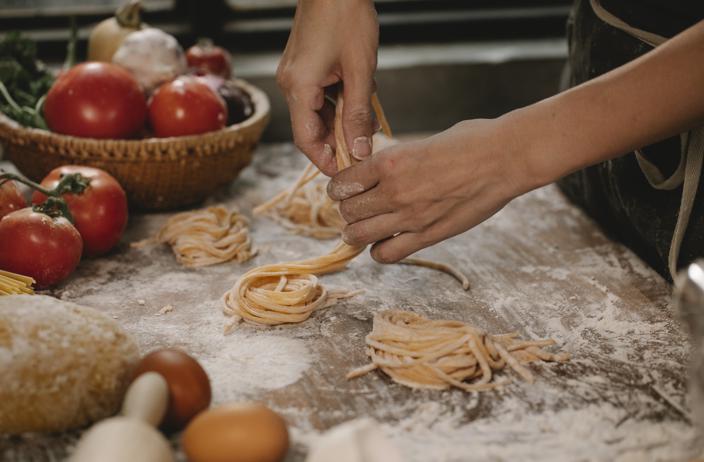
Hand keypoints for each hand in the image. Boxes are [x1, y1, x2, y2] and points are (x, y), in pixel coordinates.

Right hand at [277, 0, 378, 175]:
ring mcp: (295, 74)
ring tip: (367, 126)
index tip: (345, 173)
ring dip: (341, 123)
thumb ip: (358, 114)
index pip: (306, 139)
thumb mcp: (360, 71)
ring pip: (317, 113)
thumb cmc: (347, 17)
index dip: (325, 160)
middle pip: (311, 128)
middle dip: (337, 142)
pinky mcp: (303, 66)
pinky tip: (359, 104)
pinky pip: (319, 97)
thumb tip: (359, 150)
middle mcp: (290, 83)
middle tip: (364, 151)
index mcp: (298, 87)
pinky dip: (338, 105)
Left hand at [327, 119, 537, 262]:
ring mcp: (410, 217)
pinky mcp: (428, 236)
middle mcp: (394, 190)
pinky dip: (379, 251)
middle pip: (348, 210)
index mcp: (389, 161)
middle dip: (347, 210)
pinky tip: (385, 242)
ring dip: (356, 232)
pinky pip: (387, 254)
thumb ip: (395, 161)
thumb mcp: (420, 143)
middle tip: (354, 208)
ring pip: (360, 235)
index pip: (342, 183)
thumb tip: (377, 173)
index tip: (344, 189)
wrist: (505, 158)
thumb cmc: (469, 142)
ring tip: (362, 228)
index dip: (339, 188)